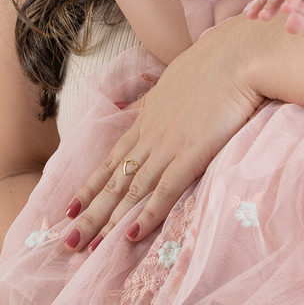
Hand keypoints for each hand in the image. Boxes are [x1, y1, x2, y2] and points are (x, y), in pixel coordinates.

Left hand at [64, 19, 262, 249]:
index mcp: (147, 119)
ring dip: (107, 221)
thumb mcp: (176, 80)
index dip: (89, 186)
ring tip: (86, 247)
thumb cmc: (214, 64)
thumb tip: (152, 101)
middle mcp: (150, 136)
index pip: (111, 159)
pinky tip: (131, 235)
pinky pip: (163, 191)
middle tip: (67, 241)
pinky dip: (146, 215)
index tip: (70, 208)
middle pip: (112, 181)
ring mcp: (167, 147)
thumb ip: (160, 98)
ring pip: (129, 191)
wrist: (236, 57)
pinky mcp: (190, 155)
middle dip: (89, 213)